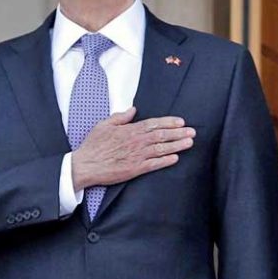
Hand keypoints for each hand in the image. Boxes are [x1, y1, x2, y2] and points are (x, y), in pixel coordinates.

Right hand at [70, 107, 194, 189]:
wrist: (85, 165)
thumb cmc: (93, 145)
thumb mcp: (104, 125)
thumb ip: (120, 117)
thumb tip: (133, 110)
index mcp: (130, 130)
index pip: (154, 124)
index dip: (169, 122)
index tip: (181, 122)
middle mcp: (136, 142)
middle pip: (162, 135)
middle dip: (179, 133)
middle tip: (192, 132)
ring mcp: (137, 155)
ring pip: (161, 149)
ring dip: (177, 145)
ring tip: (190, 143)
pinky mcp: (135, 169)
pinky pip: (154, 164)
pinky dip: (166, 161)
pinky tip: (176, 158)